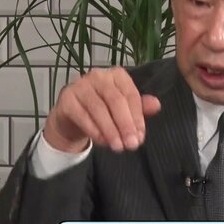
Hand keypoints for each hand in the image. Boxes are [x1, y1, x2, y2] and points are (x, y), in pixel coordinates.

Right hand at [43, 67, 160, 152]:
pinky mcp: (67, 98)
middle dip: (125, 125)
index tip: (141, 137)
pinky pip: (82, 116)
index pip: (131, 95)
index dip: (137, 117)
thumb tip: (156, 105)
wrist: (71, 118)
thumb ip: (139, 108)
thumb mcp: (123, 111)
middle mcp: (98, 76)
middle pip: (116, 101)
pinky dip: (94, 130)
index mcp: (116, 75)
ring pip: (99, 109)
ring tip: (118, 147)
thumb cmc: (102, 111)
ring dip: (110, 130)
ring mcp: (80, 85)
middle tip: (132, 145)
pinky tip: (102, 142)